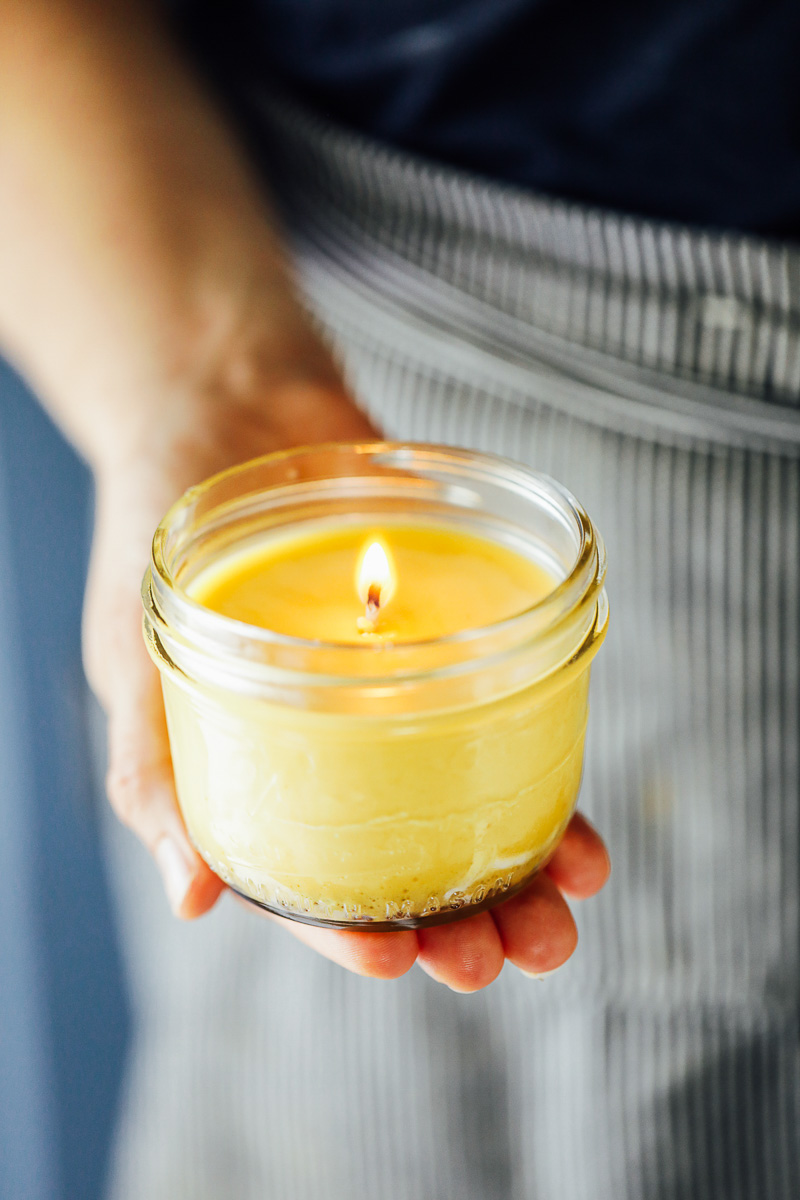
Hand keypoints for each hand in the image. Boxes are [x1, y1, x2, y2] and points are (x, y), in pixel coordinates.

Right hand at [83, 377, 609, 993]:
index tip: (399, 963)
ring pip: (471, 802)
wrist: (226, 404)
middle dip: (465, 920)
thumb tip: (191, 901)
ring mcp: (403, 695)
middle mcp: (342, 748)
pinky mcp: (455, 635)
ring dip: (525, 862)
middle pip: (407, 862)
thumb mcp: (132, 658)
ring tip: (573, 896)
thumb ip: (153, 770)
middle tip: (517, 952)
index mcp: (260, 774)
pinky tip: (582, 810)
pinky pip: (509, 707)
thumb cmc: (158, 537)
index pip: (306, 884)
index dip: (350, 936)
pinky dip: (548, 761)